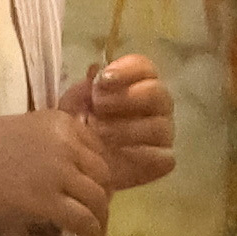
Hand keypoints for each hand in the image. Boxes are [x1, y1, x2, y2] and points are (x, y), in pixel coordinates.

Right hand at [0, 109, 114, 235]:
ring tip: (96, 230)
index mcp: (59, 122)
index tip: (94, 185)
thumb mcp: (21, 130)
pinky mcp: (48, 200)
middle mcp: (66, 143)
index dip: (99, 171)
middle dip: (104, 195)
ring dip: (101, 218)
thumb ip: (49, 143)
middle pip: (103, 174)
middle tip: (96, 211)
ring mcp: (58, 172)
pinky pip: (83, 219)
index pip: (98, 148)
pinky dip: (91, 232)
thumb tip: (68, 167)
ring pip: (98, 199)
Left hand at [65, 51, 178, 189]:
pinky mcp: (161, 161)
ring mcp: (161, 135)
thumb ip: (85, 88)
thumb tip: (96, 70)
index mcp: (137, 85)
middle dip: (127, 96)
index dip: (128, 69)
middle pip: (158, 93)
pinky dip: (140, 155)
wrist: (74, 167)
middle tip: (99, 105)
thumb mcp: (72, 105)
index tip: (102, 79)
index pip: (145, 68)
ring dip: (127, 128)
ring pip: (160, 126)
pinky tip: (117, 154)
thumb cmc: (76, 129)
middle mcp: (155, 107)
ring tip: (99, 133)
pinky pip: (163, 157)